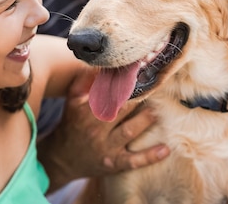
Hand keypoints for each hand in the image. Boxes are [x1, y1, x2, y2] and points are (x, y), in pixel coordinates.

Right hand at [37, 71, 169, 190]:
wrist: (62, 158)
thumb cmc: (73, 124)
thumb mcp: (73, 101)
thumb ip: (85, 80)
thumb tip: (102, 63)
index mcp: (86, 111)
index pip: (109, 94)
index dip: (126, 84)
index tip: (140, 73)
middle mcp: (96, 129)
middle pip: (122, 110)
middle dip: (139, 99)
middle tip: (156, 88)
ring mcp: (106, 147)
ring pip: (130, 131)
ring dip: (146, 120)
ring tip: (158, 110)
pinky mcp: (114, 163)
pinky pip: (134, 160)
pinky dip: (150, 156)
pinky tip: (166, 149)